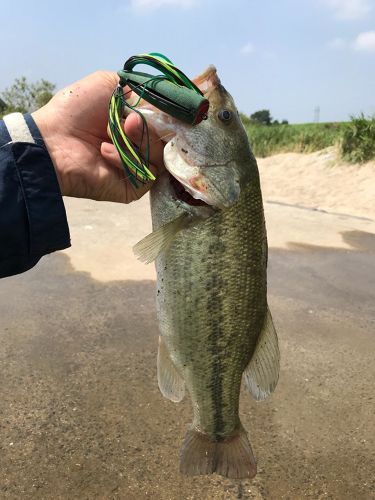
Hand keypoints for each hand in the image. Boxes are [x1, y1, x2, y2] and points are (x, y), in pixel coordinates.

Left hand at [32, 71, 164, 202]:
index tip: (159, 108)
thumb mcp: (108, 84)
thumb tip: (165, 103)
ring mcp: (139, 168)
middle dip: (150, 126)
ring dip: (139, 141)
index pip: (168, 121)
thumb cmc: (75, 111)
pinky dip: (127, 161)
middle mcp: (141, 146)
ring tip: (112, 134)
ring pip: (160, 155)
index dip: (167, 115)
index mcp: (138, 123)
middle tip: (129, 121)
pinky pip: (147, 174)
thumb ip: (140, 88)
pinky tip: (104, 153)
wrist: (52, 140)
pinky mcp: (134, 188)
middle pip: (169, 139)